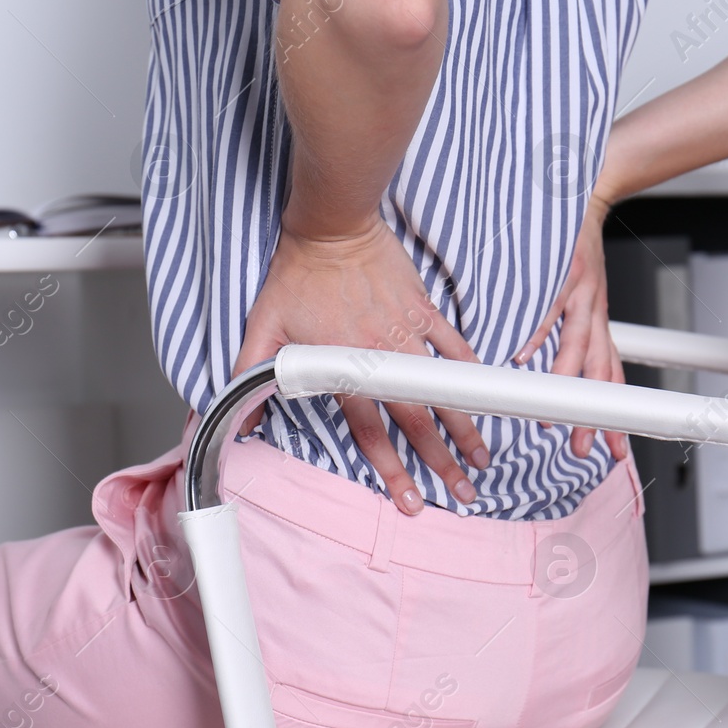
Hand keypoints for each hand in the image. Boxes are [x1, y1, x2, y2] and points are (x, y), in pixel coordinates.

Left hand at [231, 220, 490, 514]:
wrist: (331, 226)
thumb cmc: (296, 275)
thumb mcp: (262, 327)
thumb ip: (250, 375)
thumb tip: (241, 420)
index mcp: (346, 369)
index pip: (372, 432)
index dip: (392, 471)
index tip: (411, 500)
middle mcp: (381, 358)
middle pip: (418, 421)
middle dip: (441, 462)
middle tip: (462, 492)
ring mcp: (408, 334)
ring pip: (443, 389)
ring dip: (465, 425)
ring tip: (482, 457)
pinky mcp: (423, 309)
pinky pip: (453, 345)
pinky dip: (470, 371)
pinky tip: (487, 393)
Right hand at [513, 194, 629, 461]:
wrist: (588, 189)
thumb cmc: (575, 244)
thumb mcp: (584, 292)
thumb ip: (573, 326)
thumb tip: (549, 362)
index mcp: (597, 319)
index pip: (610, 375)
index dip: (613, 414)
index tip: (614, 448)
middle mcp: (593, 310)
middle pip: (597, 372)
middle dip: (590, 414)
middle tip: (581, 446)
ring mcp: (580, 293)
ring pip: (576, 346)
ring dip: (564, 383)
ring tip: (552, 412)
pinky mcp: (563, 273)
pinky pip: (547, 310)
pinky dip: (535, 335)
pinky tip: (521, 357)